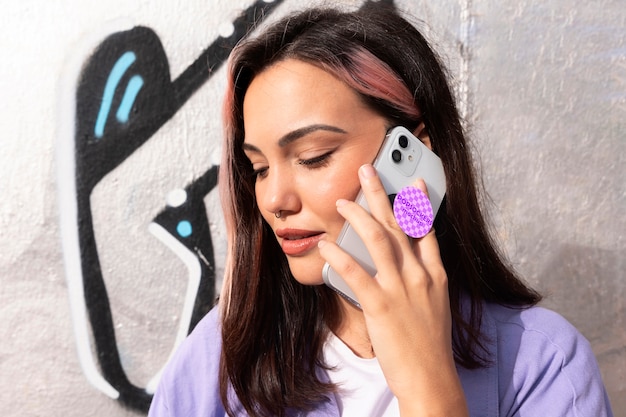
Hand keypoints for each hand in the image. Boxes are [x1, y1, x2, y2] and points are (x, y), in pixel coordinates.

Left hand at [318, 164, 467, 415]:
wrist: (431, 379)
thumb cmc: (430, 347)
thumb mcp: (437, 309)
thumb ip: (424, 283)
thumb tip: (409, 267)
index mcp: (435, 276)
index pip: (426, 232)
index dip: (419, 205)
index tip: (414, 184)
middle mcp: (419, 276)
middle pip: (398, 225)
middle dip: (381, 195)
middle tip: (367, 171)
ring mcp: (401, 289)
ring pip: (378, 240)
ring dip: (358, 216)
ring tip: (341, 202)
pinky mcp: (381, 305)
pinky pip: (357, 272)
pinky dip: (339, 255)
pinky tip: (326, 244)